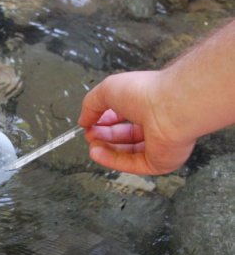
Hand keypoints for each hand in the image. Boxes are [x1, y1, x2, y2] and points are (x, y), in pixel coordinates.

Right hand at [78, 71, 195, 174]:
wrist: (170, 107)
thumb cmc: (145, 92)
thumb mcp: (107, 89)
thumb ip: (91, 104)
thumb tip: (83, 119)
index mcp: (146, 102)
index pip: (122, 115)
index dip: (104, 119)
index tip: (89, 122)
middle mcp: (154, 122)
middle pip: (124, 135)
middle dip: (104, 135)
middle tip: (89, 135)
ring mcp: (158, 144)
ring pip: (127, 152)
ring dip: (106, 149)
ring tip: (91, 146)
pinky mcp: (159, 161)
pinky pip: (132, 164)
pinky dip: (113, 160)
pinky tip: (97, 154)